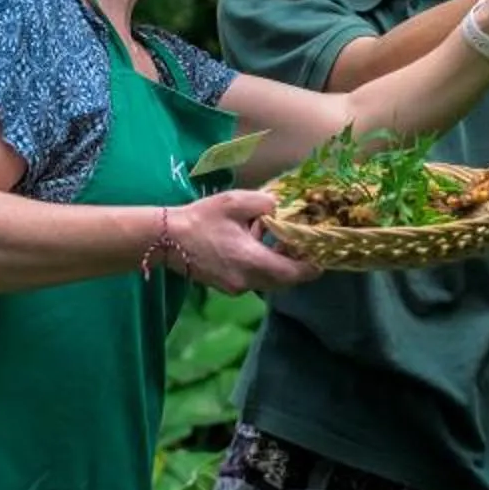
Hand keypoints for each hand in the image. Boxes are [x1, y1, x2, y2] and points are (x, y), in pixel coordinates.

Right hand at [163, 191, 317, 294]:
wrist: (166, 239)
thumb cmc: (201, 219)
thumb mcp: (236, 202)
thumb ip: (266, 203)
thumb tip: (282, 208)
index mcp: (253, 262)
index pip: (294, 274)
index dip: (311, 267)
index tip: (322, 257)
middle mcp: (247, 281)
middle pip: (284, 280)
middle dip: (295, 264)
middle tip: (301, 244)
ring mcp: (236, 287)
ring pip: (269, 281)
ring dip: (277, 264)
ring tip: (276, 239)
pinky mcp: (226, 287)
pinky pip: (254, 279)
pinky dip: (261, 265)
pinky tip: (252, 243)